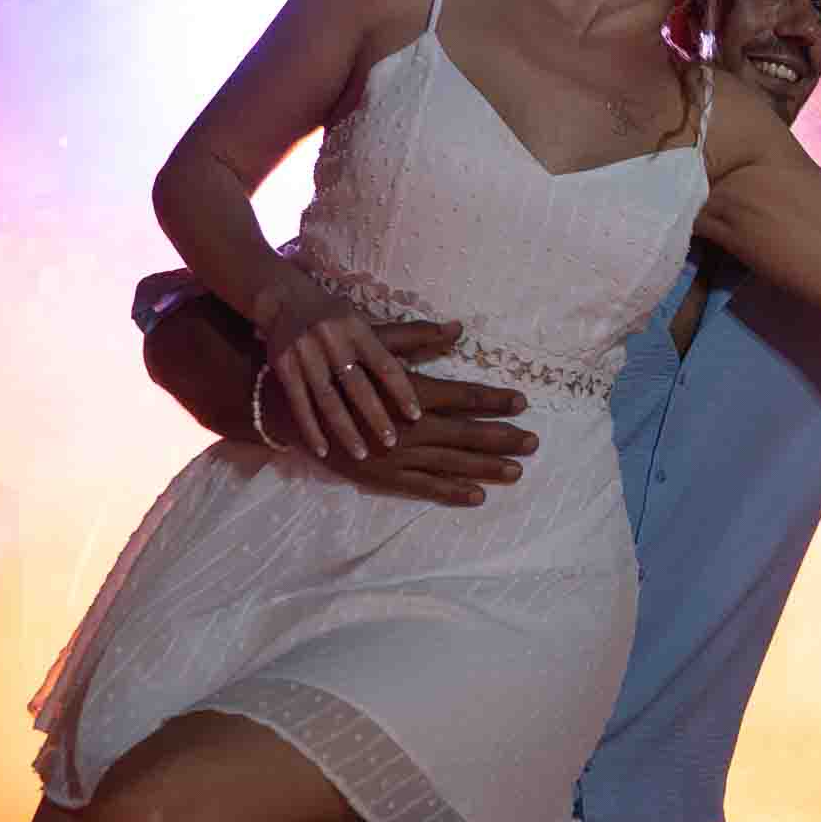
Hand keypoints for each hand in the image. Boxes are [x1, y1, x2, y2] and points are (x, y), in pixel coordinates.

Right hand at [252, 282, 424, 459]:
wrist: (284, 302)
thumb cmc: (339, 318)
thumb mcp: (373, 323)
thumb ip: (415, 335)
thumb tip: (458, 330)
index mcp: (358, 329)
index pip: (384, 363)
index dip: (401, 390)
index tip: (417, 416)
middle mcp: (332, 340)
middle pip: (357, 385)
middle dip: (375, 415)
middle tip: (393, 443)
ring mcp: (305, 354)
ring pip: (327, 398)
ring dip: (344, 429)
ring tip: (362, 453)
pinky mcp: (283, 367)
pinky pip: (299, 404)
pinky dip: (311, 429)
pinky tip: (324, 451)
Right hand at [292, 317, 532, 503]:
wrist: (285, 404)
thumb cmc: (332, 365)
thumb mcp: (372, 343)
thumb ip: (416, 338)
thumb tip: (458, 326)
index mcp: (407, 392)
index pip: (462, 396)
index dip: (493, 400)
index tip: (522, 402)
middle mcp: (406, 427)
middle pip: (465, 435)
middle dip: (502, 438)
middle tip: (534, 442)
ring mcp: (395, 456)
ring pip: (451, 464)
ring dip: (486, 468)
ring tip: (517, 471)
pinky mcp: (381, 476)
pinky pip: (423, 487)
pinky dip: (451, 491)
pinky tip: (477, 495)